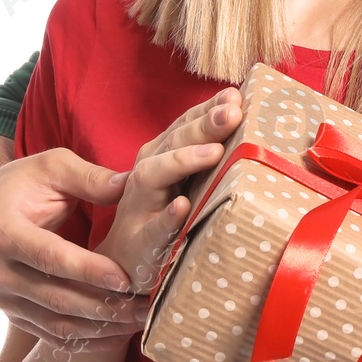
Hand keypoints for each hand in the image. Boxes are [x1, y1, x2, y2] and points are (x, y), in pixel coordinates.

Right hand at [0, 142, 144, 350]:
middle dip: (103, 305)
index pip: (50, 257)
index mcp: (1, 232)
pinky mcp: (13, 312)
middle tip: (145, 305)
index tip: (124, 279)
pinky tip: (117, 333)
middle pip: (55, 297)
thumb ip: (89, 177)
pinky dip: (86, 339)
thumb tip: (130, 184)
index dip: (88, 270)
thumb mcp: (52, 167)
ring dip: (100, 326)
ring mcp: (2, 297)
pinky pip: (51, 334)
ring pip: (55, 322)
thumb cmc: (22, 184)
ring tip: (140, 318)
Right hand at [101, 88, 243, 288]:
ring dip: (183, 161)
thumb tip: (241, 110)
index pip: (183, 126)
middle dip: (202, 126)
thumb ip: (204, 148)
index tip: (234, 95)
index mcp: (158, 158)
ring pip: (153, 177)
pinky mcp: (141, 244)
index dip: (206, 108)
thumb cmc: (159, 214)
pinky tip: (183, 207)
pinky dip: (167, 218)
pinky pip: (153, 229)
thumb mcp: (180, 179)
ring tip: (213, 151)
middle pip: (171, 143)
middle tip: (233, 112)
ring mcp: (139, 209)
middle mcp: (145, 176)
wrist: (120, 266)